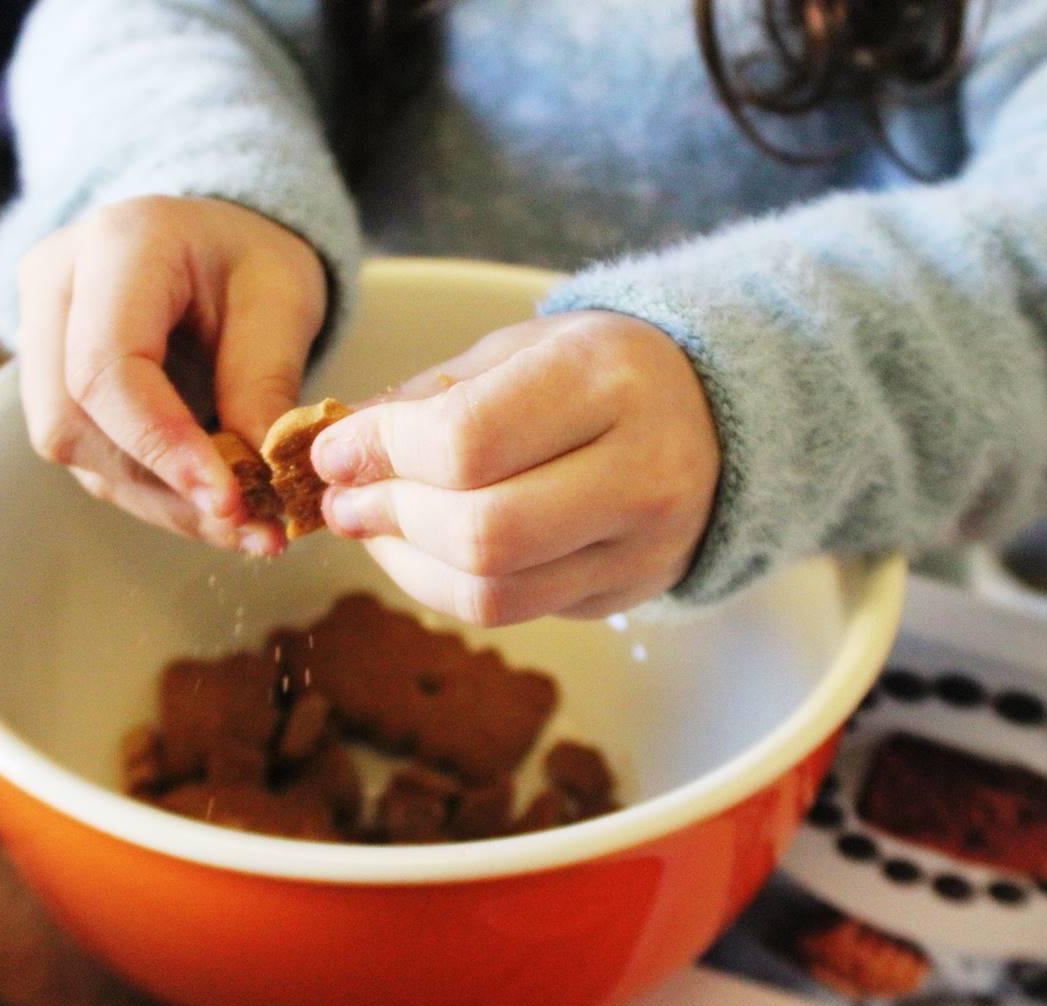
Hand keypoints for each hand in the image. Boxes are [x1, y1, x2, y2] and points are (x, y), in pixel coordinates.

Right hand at [15, 195, 327, 554]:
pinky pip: (89, 454)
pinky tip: (213, 508)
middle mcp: (56, 284)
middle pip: (72, 418)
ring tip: (246, 526)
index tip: (230, 500)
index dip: (163, 445)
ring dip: (162, 501)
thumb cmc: (253, 261)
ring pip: (73, 448)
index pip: (106, 366)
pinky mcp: (49, 378)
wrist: (217, 243)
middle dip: (164, 486)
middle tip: (250, 526)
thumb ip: (265, 384)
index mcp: (117, 244)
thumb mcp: (283, 304)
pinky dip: (156, 492)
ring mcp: (39, 332)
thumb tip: (259, 479)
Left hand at [311, 312, 719, 625]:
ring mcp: (641, 547)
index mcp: (607, 380)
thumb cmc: (597, 372)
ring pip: (493, 592)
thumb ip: (427, 400)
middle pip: (481, 532)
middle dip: (390, 517)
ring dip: (406, 564)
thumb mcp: (516, 351)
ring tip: (371, 525)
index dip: (382, 454)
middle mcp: (640, 470)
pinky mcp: (627, 594)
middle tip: (343, 499)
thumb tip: (337, 452)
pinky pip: (512, 613)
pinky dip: (443, 588)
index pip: (469, 440)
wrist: (711, 413)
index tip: (334, 451)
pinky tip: (417, 551)